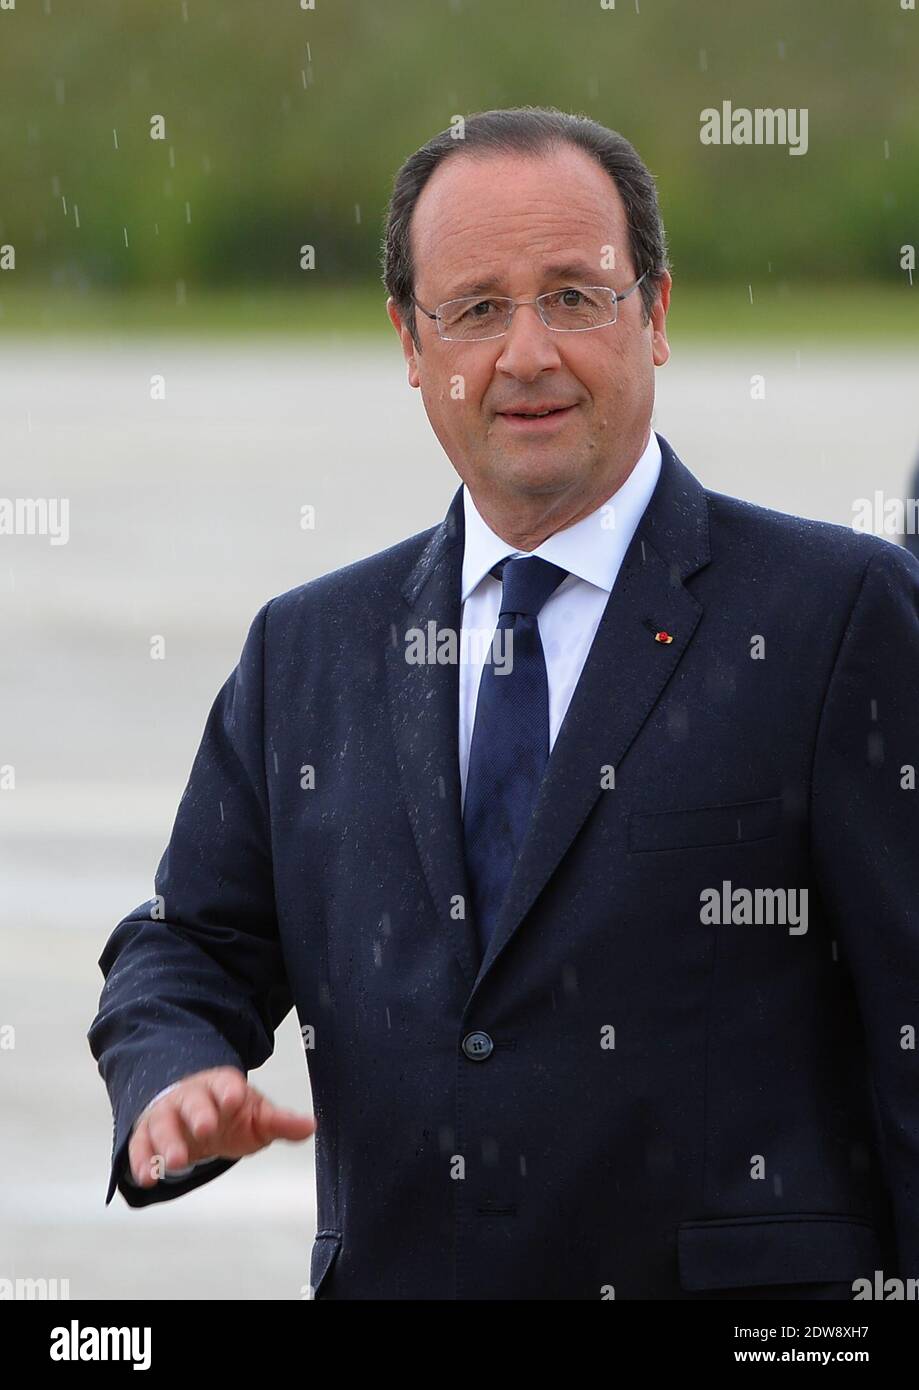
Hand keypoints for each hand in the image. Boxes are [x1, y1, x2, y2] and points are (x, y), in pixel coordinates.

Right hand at [127, 1066, 315, 1187]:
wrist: (196, 1115)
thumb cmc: (231, 1115)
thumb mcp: (257, 1117)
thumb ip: (281, 1122)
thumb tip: (312, 1126)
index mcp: (222, 1087)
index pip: (225, 1084)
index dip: (230, 1090)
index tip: (237, 1098)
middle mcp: (191, 1097)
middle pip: (192, 1101)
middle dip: (198, 1114)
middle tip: (206, 1129)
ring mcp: (167, 1115)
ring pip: (163, 1124)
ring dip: (167, 1142)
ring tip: (175, 1162)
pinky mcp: (148, 1135)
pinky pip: (141, 1145)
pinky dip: (142, 1161)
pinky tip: (147, 1178)